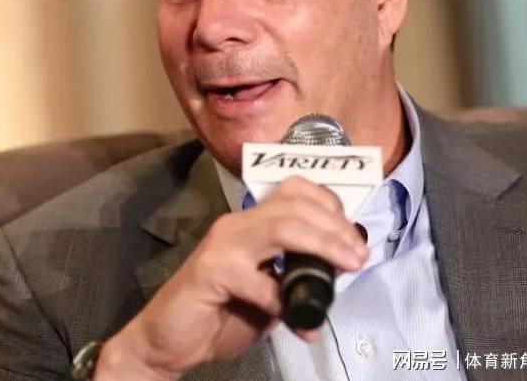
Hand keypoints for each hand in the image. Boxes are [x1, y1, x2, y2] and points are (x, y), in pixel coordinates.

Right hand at [95, 176, 368, 379]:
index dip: (329, 206)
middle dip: (335, 227)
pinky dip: (283, 298)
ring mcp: (224, 243)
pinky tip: (295, 317)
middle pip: (295, 205)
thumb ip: (297, 273)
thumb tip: (338, 269)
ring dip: (322, 245)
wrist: (169, 336)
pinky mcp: (212, 269)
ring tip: (346, 266)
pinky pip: (258, 279)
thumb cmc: (223, 310)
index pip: (295, 191)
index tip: (353, 238)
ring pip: (282, 226)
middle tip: (358, 255)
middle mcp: (239, 222)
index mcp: (253, 221)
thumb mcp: (270, 289)